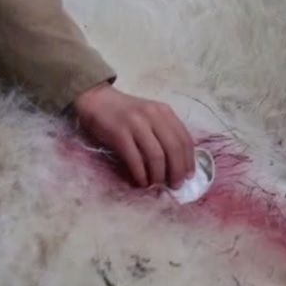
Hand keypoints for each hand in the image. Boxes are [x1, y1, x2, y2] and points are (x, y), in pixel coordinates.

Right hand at [70, 82, 194, 188]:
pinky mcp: (119, 133)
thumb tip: (177, 163)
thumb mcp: (150, 115)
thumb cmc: (125, 112)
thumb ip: (163, 132)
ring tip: (157, 185)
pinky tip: (141, 182)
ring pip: (156, 155)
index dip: (189, 160)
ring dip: (159, 175)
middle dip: (177, 171)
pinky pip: (135, 159)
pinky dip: (140, 174)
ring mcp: (136, 124)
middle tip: (175, 185)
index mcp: (164, 112)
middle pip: (174, 148)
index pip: (184, 138)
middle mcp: (153, 115)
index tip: (189, 176)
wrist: (97, 100)